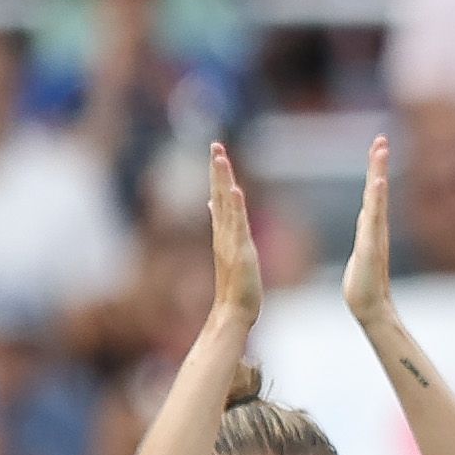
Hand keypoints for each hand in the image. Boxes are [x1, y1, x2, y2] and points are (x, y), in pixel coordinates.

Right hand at [206, 139, 265, 329]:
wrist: (234, 310)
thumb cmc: (235, 285)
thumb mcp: (231, 252)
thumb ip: (224, 230)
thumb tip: (214, 208)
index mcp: (223, 232)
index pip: (218, 198)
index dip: (217, 175)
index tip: (217, 153)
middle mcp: (223, 233)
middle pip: (218, 194)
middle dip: (217, 169)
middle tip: (215, 144)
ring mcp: (230, 241)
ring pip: (225, 205)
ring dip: (223, 181)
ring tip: (220, 158)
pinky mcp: (240, 251)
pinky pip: (237, 225)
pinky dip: (235, 207)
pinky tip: (234, 190)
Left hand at [340, 132, 395, 326]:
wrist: (370, 307)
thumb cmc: (363, 284)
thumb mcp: (360, 251)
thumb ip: (365, 231)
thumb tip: (366, 214)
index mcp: (371, 227)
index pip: (372, 193)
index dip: (375, 169)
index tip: (377, 146)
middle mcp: (376, 227)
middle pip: (376, 189)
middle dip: (378, 163)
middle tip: (381, 138)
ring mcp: (375, 236)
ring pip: (376, 199)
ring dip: (378, 174)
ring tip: (381, 151)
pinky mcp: (371, 246)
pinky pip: (374, 218)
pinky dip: (377, 199)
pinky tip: (378, 183)